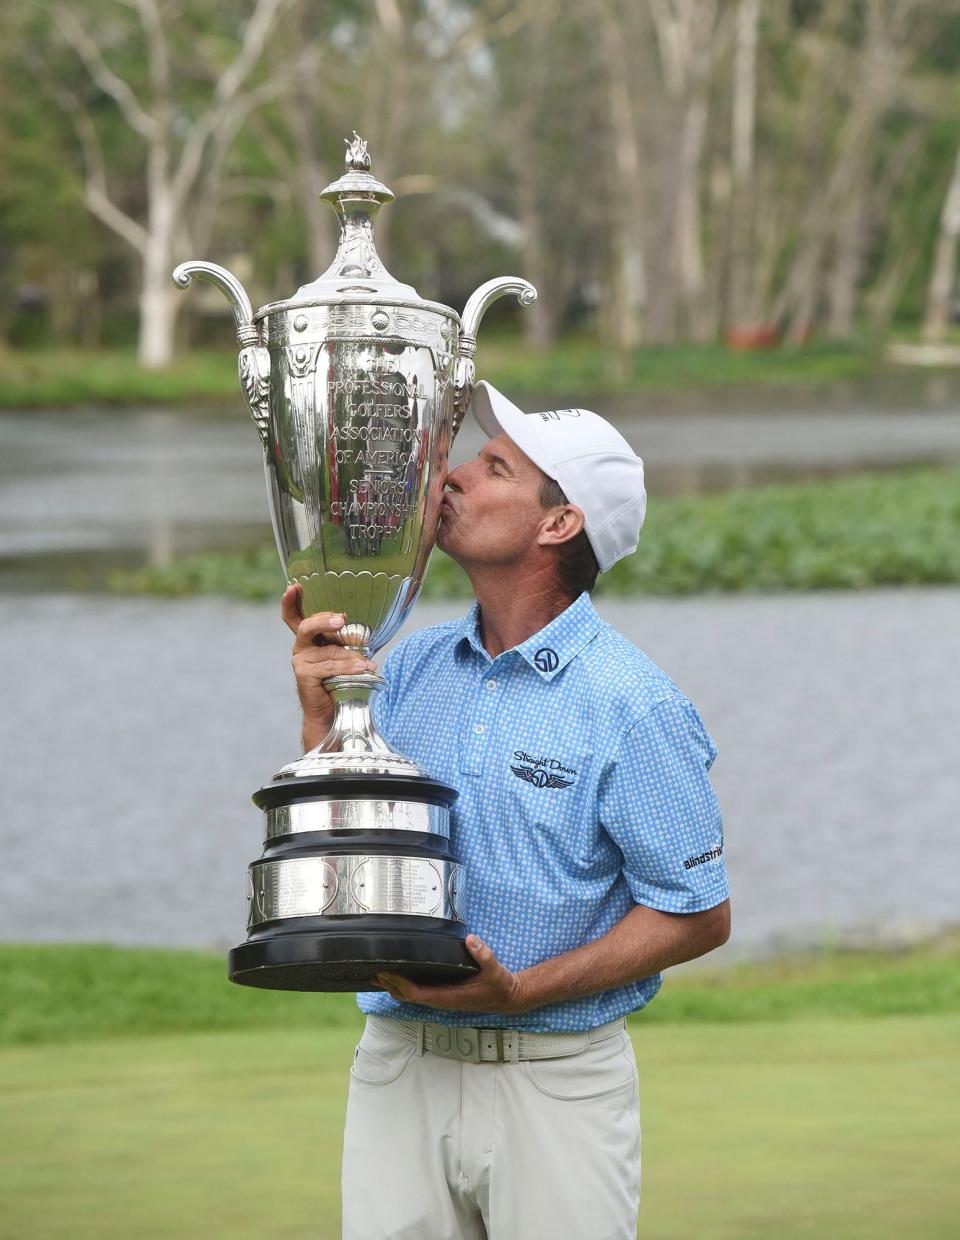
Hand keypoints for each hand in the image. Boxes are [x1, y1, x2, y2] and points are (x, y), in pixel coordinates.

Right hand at [280, 584, 376, 746]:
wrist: (333, 710)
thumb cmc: (342, 677)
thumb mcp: (346, 653)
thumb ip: (350, 638)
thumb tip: (370, 622)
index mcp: (309, 638)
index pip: (293, 616)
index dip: (290, 601)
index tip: (294, 586)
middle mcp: (301, 647)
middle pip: (306, 626)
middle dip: (323, 620)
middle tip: (341, 619)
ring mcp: (300, 661)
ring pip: (326, 651)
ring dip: (350, 656)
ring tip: (368, 662)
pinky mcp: (304, 675)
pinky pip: (328, 667)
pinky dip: (347, 667)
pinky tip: (362, 669)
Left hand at [376, 935, 529, 1014]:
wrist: (508, 998)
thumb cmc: (500, 986)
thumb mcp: (495, 969)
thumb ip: (484, 955)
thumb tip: (471, 940)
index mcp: (449, 996)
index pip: (416, 994)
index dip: (399, 983)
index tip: (386, 972)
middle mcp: (442, 1000)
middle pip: (407, 997)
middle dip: (390, 985)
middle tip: (374, 969)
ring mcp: (441, 998)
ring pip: (411, 996)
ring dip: (394, 986)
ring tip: (379, 973)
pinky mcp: (443, 994)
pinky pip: (419, 992)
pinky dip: (405, 985)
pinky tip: (400, 975)